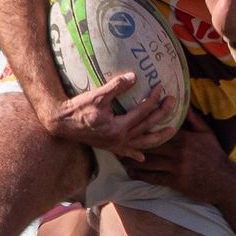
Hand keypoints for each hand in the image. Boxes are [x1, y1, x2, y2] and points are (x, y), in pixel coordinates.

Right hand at [44, 72, 179, 160]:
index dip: (154, 99)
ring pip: (143, 142)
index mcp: (119, 128)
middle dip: (162, 113)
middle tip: (173, 101)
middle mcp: (120, 139)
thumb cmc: (78, 108)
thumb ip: (116, 86)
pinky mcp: (110, 147)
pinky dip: (135, 155)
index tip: (161, 88)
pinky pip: (126, 153)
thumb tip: (134, 77)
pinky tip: (142, 158)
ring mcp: (115, 145)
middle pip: (147, 126)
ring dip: (158, 136)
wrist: (62, 123)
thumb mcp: (98, 96)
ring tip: (172, 130)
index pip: (143, 112)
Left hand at [130, 111, 235, 201]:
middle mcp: (178, 152)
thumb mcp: (207, 133)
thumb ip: (194, 119)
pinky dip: (140, 175)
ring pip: (148, 162)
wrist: (225, 181)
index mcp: (184, 138)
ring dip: (133, 160)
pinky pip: (153, 177)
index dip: (145, 126)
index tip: (131, 121)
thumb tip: (183, 104)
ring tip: (121, 156)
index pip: (160, 129)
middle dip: (134, 142)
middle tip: (119, 139)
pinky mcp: (174, 182)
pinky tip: (131, 172)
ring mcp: (175, 167)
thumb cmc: (215, 155)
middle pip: (150, 145)